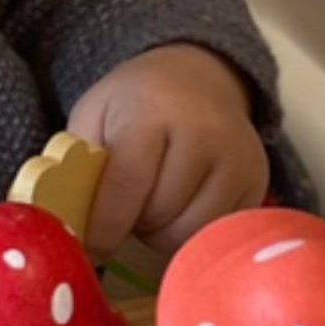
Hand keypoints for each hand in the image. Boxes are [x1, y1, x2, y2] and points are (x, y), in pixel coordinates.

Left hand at [68, 43, 268, 254]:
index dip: (104, 228)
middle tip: (126, 207)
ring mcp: (238, 158)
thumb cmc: (132, 105)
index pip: (126, 186)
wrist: (195, 76)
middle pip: (160, 216)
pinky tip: (180, 208)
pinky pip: (216, 233)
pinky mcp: (258, 181)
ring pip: (189, 232)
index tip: (90, 248)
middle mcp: (206, 133)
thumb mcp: (91, 119)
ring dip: (162, 233)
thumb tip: (67, 226)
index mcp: (153, 113)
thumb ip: (75, 168)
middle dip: (133, 224)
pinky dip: (190, 232)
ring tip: (153, 206)